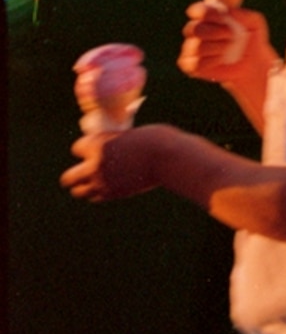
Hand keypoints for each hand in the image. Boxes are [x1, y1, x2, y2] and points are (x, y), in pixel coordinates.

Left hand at [62, 124, 176, 202]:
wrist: (168, 157)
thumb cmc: (155, 140)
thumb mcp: (130, 136)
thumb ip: (114, 146)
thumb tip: (109, 153)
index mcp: (98, 144)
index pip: (77, 148)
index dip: (86, 148)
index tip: (95, 148)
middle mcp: (95, 164)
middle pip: (68, 178)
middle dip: (74, 176)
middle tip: (83, 172)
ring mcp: (103, 181)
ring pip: (79, 192)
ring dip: (84, 187)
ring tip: (93, 182)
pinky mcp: (113, 193)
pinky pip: (95, 198)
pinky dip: (98, 193)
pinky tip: (107, 186)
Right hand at [179, 4, 270, 83]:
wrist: (253, 61)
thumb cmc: (251, 37)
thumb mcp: (254, 22)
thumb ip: (241, 14)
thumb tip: (226, 12)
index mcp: (208, 16)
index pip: (197, 10)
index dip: (207, 12)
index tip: (224, 17)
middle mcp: (196, 31)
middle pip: (195, 28)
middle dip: (216, 32)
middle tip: (231, 35)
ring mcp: (191, 48)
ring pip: (197, 47)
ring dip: (218, 47)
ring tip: (228, 48)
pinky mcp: (191, 66)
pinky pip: (197, 63)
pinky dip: (212, 61)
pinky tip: (221, 59)